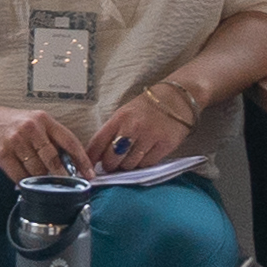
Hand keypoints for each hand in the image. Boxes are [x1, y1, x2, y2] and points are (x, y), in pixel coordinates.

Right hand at [0, 101, 91, 183]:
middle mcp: (31, 128)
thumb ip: (46, 137)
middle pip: (54, 159)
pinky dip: (25, 183)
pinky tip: (26, 184)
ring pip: (37, 170)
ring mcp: (16, 141)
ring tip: (44, 185)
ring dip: (42, 181)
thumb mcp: (29, 121)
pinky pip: (20, 175)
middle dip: (64, 176)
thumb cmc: (4, 122)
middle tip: (69, 186)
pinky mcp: (2, 154)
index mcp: (42, 119)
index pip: (69, 140)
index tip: (89, 173)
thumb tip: (66, 162)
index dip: (82, 159)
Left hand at [91, 81, 207, 175]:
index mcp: (119, 118)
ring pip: (129, 164)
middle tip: (113, 166)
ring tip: (130, 160)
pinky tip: (144, 157)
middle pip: (112, 158)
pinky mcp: (164, 145)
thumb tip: (97, 157)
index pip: (97, 143)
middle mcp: (132, 126)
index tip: (89, 168)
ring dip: (127, 167)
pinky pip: (147, 164)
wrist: (178, 99)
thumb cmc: (148, 108)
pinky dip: (143, 165)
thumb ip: (111, 133)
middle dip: (110, 166)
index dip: (90, 159)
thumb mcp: (125, 114)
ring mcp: (149, 136)